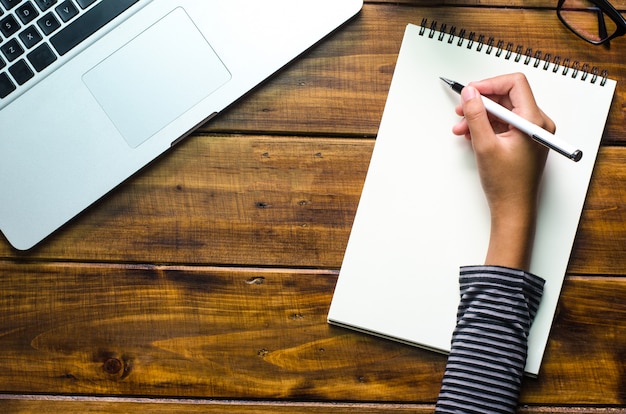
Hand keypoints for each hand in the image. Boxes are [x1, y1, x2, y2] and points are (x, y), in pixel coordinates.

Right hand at [453, 73, 551, 269]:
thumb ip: (476, 115)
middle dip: (481, 102)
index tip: (471, 91)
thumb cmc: (506, 184)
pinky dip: (486, 126)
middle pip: (507, 97)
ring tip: (461, 127)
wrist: (513, 209)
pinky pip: (504, 124)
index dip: (490, 84)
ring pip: (503, 111)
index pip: (514, 85)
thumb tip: (469, 93)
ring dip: (480, 116)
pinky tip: (472, 135)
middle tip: (461, 109)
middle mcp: (537, 124)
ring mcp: (531, 132)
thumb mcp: (484, 145)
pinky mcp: (524, 140)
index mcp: (534, 121)